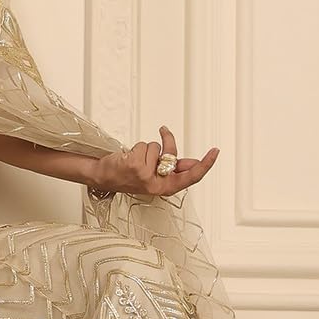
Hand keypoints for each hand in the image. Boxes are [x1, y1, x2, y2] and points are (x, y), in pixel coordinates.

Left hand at [90, 125, 218, 196]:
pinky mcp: (136, 166)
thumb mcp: (154, 176)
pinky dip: (136, 148)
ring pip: (155, 148)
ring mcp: (146, 175)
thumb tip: (193, 163)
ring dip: (145, 149)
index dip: (205, 164)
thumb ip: (173, 170)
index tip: (215, 151)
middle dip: (169, 141)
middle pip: (173, 158)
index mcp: (165, 188)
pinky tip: (127, 158)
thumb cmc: (128, 176)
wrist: (103, 178)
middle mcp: (157, 185)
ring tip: (133, 158)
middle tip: (164, 130)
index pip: (191, 177)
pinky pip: (143, 146)